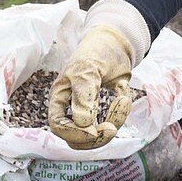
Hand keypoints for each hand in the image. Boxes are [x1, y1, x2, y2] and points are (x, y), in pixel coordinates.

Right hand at [48, 25, 133, 148]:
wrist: (116, 42)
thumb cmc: (96, 52)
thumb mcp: (87, 71)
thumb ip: (84, 96)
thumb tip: (83, 123)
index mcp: (60, 97)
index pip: (58, 126)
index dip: (74, 133)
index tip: (94, 131)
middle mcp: (72, 107)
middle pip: (77, 138)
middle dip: (96, 137)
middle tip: (112, 128)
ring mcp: (90, 110)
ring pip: (97, 134)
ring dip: (113, 122)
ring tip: (122, 99)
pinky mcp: (107, 110)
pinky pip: (114, 121)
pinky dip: (123, 110)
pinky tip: (123, 91)